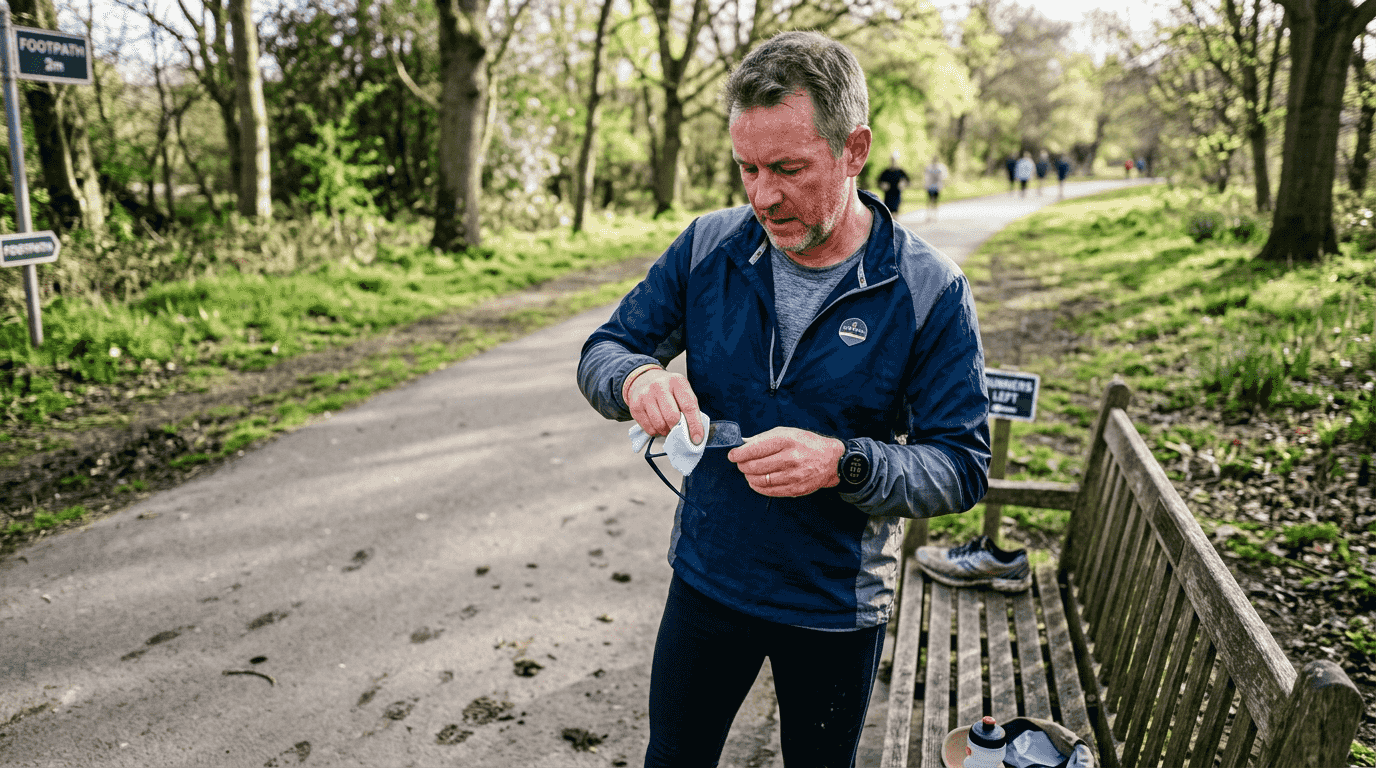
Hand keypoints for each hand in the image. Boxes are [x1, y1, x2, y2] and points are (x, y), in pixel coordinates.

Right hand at [624, 367, 704, 444]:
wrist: (644, 379)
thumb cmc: (668, 389)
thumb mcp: (682, 391)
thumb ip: (690, 408)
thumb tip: (695, 432)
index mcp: (677, 381)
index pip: (688, 406)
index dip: (694, 425)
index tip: (697, 438)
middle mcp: (660, 386)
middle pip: (672, 416)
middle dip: (678, 429)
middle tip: (679, 431)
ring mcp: (646, 395)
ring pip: (659, 424)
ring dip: (666, 430)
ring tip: (667, 426)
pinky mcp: (635, 405)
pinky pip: (648, 428)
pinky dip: (655, 431)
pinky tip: (657, 424)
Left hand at [727, 427, 845, 496]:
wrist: (831, 460)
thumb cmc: (806, 444)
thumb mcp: (787, 432)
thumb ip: (764, 438)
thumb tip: (743, 444)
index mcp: (786, 440)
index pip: (754, 449)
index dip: (739, 454)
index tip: (733, 455)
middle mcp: (790, 458)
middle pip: (755, 466)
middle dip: (743, 466)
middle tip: (741, 463)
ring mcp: (793, 475)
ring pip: (760, 480)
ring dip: (749, 477)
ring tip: (749, 472)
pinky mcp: (795, 488)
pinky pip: (769, 491)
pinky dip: (758, 487)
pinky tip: (756, 482)